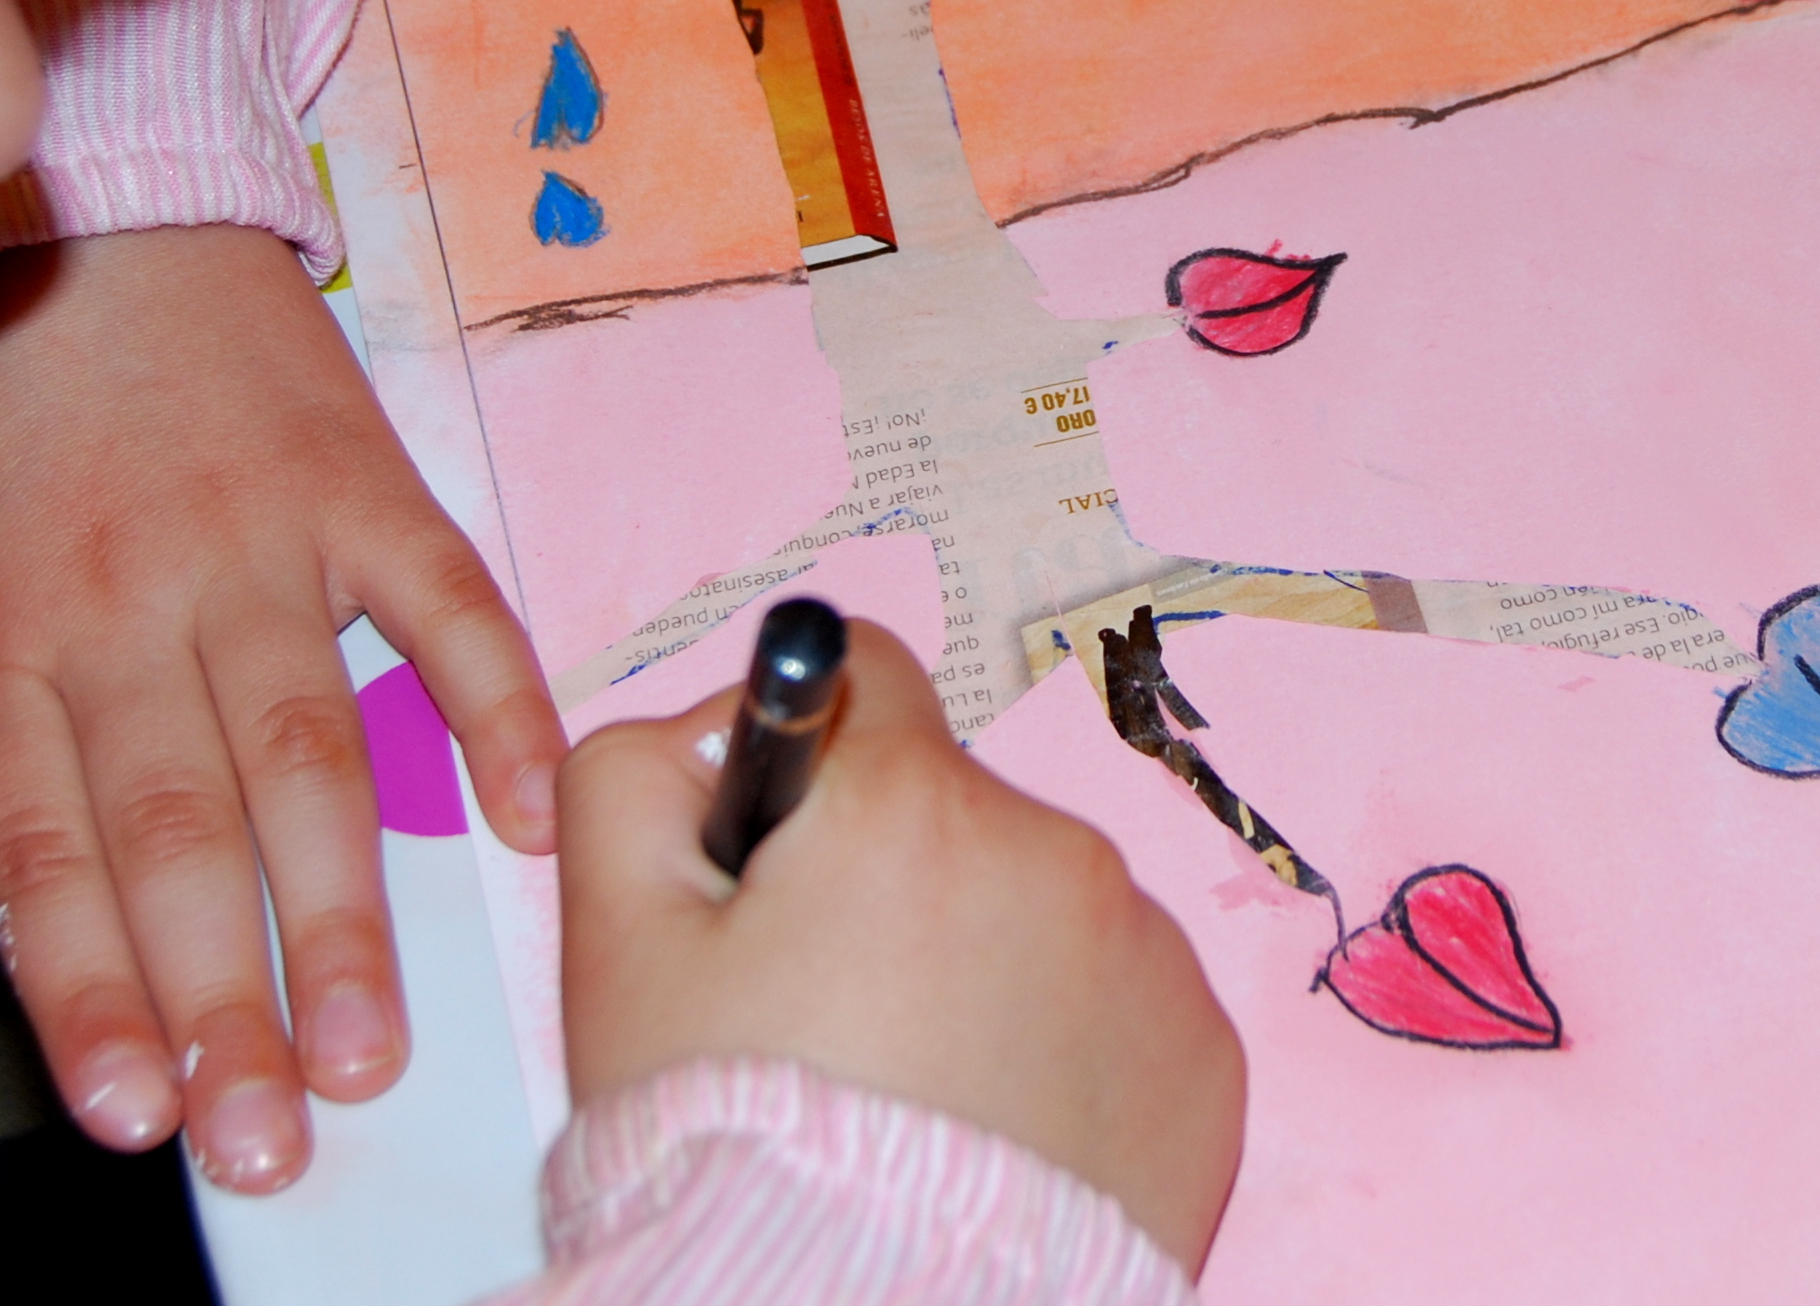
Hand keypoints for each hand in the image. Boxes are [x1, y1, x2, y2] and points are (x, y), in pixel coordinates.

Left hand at [0, 224, 565, 1190]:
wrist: (96, 227)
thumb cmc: (7, 423)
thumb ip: (10, 737)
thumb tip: (84, 921)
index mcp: (2, 640)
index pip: (43, 854)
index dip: (89, 993)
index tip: (139, 1114)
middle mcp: (127, 606)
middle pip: (178, 831)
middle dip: (223, 999)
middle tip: (272, 1130)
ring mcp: (257, 544)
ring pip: (303, 752)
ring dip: (340, 910)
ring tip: (373, 1045)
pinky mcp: (367, 486)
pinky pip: (446, 607)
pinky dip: (495, 708)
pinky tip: (534, 815)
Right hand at [559, 621, 1246, 1274]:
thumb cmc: (733, 1145)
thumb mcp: (617, 943)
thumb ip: (636, 779)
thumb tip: (714, 727)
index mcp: (910, 803)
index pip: (857, 675)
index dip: (804, 758)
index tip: (785, 852)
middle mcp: (1051, 849)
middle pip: (949, 804)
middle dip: (889, 874)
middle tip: (826, 1008)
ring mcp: (1143, 951)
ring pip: (1034, 902)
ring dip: (979, 957)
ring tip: (914, 1086)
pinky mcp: (1202, 1048)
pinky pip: (1116, 996)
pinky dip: (1061, 1039)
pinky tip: (994, 1124)